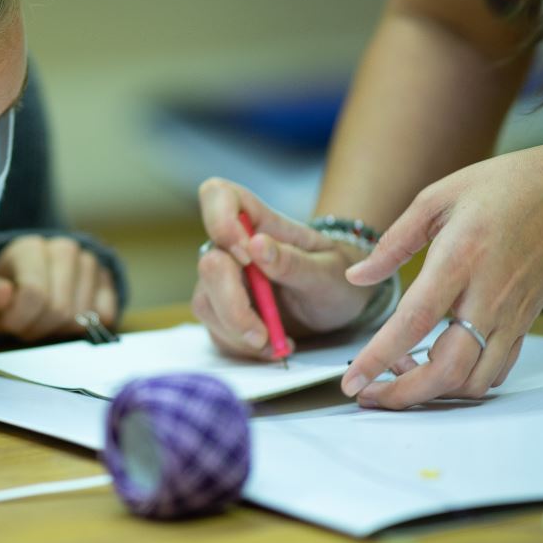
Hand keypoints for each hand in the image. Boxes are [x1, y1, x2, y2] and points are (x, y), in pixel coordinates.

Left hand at [0, 235, 118, 340]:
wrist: (24, 280)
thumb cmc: (3, 289)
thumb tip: (3, 294)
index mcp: (29, 248)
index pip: (34, 294)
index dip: (17, 321)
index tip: (3, 325)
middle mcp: (64, 249)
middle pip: (60, 310)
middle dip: (36, 329)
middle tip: (22, 327)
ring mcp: (89, 263)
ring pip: (81, 318)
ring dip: (57, 331)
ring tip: (41, 321)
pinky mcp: (107, 280)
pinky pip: (104, 317)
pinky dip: (83, 328)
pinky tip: (64, 319)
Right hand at [192, 177, 376, 359]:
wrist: (337, 303)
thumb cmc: (335, 275)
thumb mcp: (328, 271)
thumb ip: (294, 261)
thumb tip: (256, 245)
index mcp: (257, 220)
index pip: (217, 195)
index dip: (220, 220)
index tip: (246, 255)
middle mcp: (231, 247)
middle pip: (209, 264)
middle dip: (233, 304)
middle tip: (263, 333)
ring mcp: (222, 281)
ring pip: (205, 302)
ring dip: (238, 331)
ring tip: (277, 344)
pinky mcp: (222, 312)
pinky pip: (216, 330)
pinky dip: (242, 346)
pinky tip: (271, 347)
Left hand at [340, 139, 542, 408]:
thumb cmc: (512, 185)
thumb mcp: (440, 196)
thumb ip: (395, 241)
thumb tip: (358, 276)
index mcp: (460, 259)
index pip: (414, 322)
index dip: (379, 357)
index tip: (352, 381)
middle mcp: (488, 296)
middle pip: (447, 370)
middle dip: (404, 395)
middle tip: (370, 394)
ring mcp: (512, 315)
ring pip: (474, 380)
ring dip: (434, 391)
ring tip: (403, 369)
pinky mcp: (526, 323)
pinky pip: (496, 370)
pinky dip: (464, 381)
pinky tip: (440, 362)